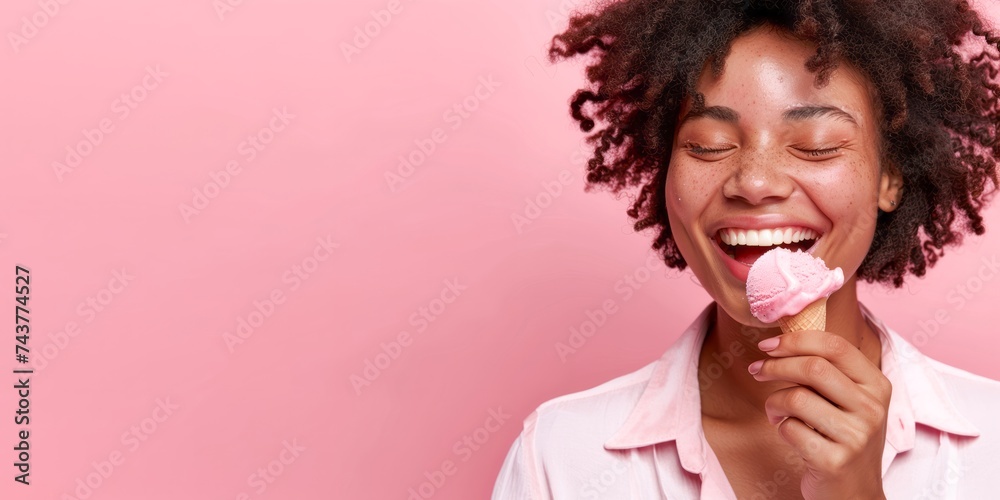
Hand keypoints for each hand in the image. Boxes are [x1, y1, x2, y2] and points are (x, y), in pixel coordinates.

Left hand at [747, 330, 890, 499]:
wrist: (855, 493)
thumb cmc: (842, 438)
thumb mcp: (848, 401)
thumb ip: (827, 371)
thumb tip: (780, 341)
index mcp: (877, 385)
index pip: (835, 346)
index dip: (795, 340)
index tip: (768, 346)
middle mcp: (872, 408)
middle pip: (813, 368)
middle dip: (775, 366)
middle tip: (757, 371)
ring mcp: (856, 436)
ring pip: (796, 398)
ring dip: (774, 403)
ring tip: (776, 412)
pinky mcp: (835, 461)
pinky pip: (790, 429)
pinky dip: (780, 428)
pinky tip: (789, 434)